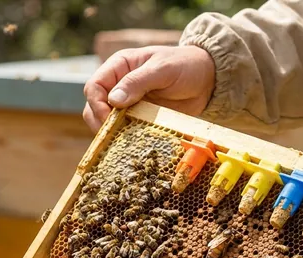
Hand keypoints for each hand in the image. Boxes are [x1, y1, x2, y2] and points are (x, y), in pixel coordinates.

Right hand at [83, 45, 215, 131]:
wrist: (208, 80)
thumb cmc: (185, 65)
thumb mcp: (162, 69)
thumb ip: (137, 82)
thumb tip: (113, 100)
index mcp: (119, 67)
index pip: (94, 86)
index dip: (97, 104)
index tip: (109, 118)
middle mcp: (119, 85)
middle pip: (95, 107)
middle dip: (100, 122)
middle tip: (114, 135)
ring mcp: (129, 104)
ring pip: (107, 122)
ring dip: (112, 133)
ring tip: (122, 142)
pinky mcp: (140, 119)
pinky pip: (126, 131)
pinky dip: (126, 139)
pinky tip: (133, 145)